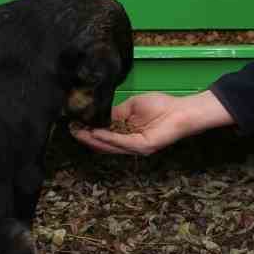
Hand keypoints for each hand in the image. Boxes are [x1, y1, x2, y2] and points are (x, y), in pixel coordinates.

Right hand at [69, 91, 231, 155]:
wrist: (181, 110)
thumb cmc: (161, 106)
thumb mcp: (132, 106)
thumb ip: (117, 112)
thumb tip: (101, 115)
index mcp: (127, 133)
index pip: (105, 135)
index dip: (90, 132)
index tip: (75, 125)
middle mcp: (129, 143)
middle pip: (104, 144)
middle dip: (87, 138)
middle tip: (72, 132)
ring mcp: (136, 147)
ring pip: (110, 146)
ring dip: (94, 140)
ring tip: (79, 133)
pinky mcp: (143, 147)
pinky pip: (122, 143)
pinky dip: (108, 138)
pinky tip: (96, 133)